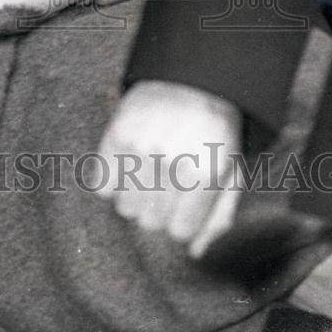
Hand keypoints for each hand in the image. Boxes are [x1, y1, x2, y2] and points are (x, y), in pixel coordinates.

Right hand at [96, 80, 241, 254]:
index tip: (182, 205)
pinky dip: (111, 182)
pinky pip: (102, 184)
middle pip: (150, 222)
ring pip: (125, 207)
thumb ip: (217, 216)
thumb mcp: (230, 172)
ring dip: (135, 198)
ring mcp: (141, 147)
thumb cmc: (214, 132)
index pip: (179, 232)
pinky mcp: (117, 134)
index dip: (181, 221)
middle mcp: (171, 162)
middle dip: (158, 211)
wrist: (193, 80)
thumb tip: (195, 252)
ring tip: (147, 176)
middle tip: (165, 187)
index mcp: (204, 173)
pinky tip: (125, 169)